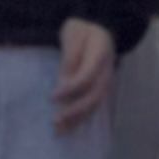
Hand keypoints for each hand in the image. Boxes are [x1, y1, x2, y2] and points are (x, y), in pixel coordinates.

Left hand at [53, 18, 118, 133]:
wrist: (99, 26)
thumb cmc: (82, 30)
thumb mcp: (73, 35)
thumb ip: (70, 58)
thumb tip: (63, 82)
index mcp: (101, 55)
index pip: (87, 77)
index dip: (70, 89)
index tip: (52, 97)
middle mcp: (106, 72)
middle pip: (93, 96)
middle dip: (74, 111)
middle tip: (55, 121)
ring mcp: (106, 82)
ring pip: (94, 105)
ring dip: (77, 119)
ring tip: (59, 132)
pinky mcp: (100, 89)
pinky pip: (93, 106)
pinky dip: (81, 118)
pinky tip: (68, 128)